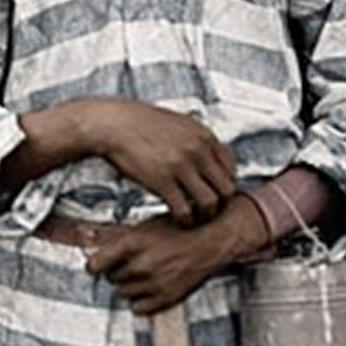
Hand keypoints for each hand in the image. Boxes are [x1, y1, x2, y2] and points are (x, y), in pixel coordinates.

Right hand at [83, 101, 236, 225]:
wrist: (114, 125)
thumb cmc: (142, 125)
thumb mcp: (179, 125)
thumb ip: (197, 141)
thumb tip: (210, 158)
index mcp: (204, 136)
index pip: (231, 168)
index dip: (225, 185)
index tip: (215, 193)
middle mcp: (198, 150)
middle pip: (226, 188)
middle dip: (220, 204)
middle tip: (208, 210)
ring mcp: (181, 166)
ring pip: (210, 203)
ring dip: (205, 216)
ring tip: (196, 218)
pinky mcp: (162, 181)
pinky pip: (184, 210)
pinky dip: (185, 220)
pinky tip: (179, 219)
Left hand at [84, 198, 268, 314]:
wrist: (211, 241)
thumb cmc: (179, 228)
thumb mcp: (146, 227)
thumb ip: (122, 243)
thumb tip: (99, 258)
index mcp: (132, 243)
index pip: (94, 266)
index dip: (95, 266)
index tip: (98, 266)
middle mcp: (140, 265)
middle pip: (111, 278)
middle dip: (118, 271)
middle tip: (133, 263)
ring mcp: (154, 284)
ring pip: (123, 294)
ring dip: (130, 286)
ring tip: (144, 273)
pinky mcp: (167, 298)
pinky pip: (139, 308)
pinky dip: (141, 301)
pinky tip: (149, 288)